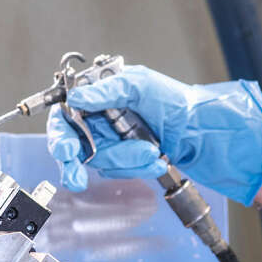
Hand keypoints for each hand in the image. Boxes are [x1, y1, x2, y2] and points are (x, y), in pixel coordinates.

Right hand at [45, 64, 261, 203]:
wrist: (201, 129)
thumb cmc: (173, 100)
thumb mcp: (139, 85)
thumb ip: (105, 91)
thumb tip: (75, 98)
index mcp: (98, 96)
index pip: (65, 115)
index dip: (60, 133)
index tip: (67, 148)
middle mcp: (100, 120)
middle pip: (71, 144)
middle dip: (72, 162)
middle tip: (76, 175)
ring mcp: (112, 142)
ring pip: (99, 161)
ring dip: (124, 159)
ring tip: (150, 150)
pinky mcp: (126, 160)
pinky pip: (119, 170)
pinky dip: (136, 166)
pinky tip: (155, 158)